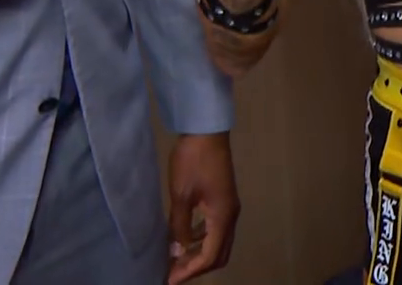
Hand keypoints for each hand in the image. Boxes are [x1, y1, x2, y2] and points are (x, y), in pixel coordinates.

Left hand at [166, 133, 238, 282]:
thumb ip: (179, 226)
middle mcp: (230, 216)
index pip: (210, 256)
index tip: (170, 280)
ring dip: (200, 254)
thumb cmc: (193, 161)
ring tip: (176, 259)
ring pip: (219, 242)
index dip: (191, 271)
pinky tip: (184, 237)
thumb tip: (177, 253)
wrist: (206, 131)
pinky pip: (215, 229)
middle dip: (198, 267)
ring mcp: (229, 207)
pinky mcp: (223, 200)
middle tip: (174, 273)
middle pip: (219, 254)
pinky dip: (201, 239)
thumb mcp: (181, 195)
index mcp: (222, 217)